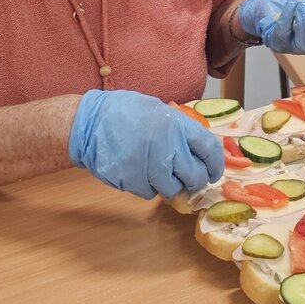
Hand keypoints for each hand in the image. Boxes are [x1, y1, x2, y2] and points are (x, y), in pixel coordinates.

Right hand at [68, 90, 223, 199]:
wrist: (89, 124)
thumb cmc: (123, 112)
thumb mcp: (158, 111)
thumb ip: (179, 129)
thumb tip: (198, 148)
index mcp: (177, 125)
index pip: (209, 150)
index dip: (215, 165)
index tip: (214, 172)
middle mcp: (168, 146)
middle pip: (195, 176)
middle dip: (195, 181)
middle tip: (189, 178)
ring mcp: (150, 166)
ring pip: (174, 189)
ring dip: (170, 185)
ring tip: (159, 172)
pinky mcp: (133, 182)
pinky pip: (150, 193)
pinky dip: (148, 187)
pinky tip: (138, 171)